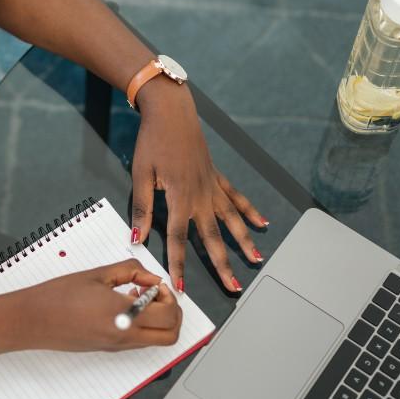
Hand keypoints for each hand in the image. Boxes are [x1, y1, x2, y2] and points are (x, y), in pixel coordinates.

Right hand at [17, 259, 181, 351]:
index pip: (167, 314)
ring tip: (139, 298)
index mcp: (124, 315)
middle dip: (173, 313)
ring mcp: (117, 346)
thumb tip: (152, 278)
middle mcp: (124, 336)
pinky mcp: (108, 349)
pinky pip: (139, 341)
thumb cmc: (59, 296)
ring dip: (159, 321)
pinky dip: (143, 326)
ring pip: (156, 341)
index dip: (169, 296)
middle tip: (158, 294)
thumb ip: (131, 272)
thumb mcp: (98, 274)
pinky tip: (125, 306)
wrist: (33, 320)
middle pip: (170, 336)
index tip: (156, 283)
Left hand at [129, 80, 267, 293]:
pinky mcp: (216, 176)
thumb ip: (142, 208)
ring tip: (256, 260)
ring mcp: (212, 186)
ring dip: (244, 241)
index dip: (179, 264)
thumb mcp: (141, 175)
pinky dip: (249, 211)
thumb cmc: (153, 141)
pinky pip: (236, 198)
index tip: (181, 285)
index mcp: (179, 197)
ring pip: (232, 220)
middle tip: (233, 286)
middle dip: (223, 264)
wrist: (171, 112)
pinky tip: (262, 223)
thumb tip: (137, 237)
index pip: (178, 239)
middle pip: (213, 237)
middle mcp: (200, 196)